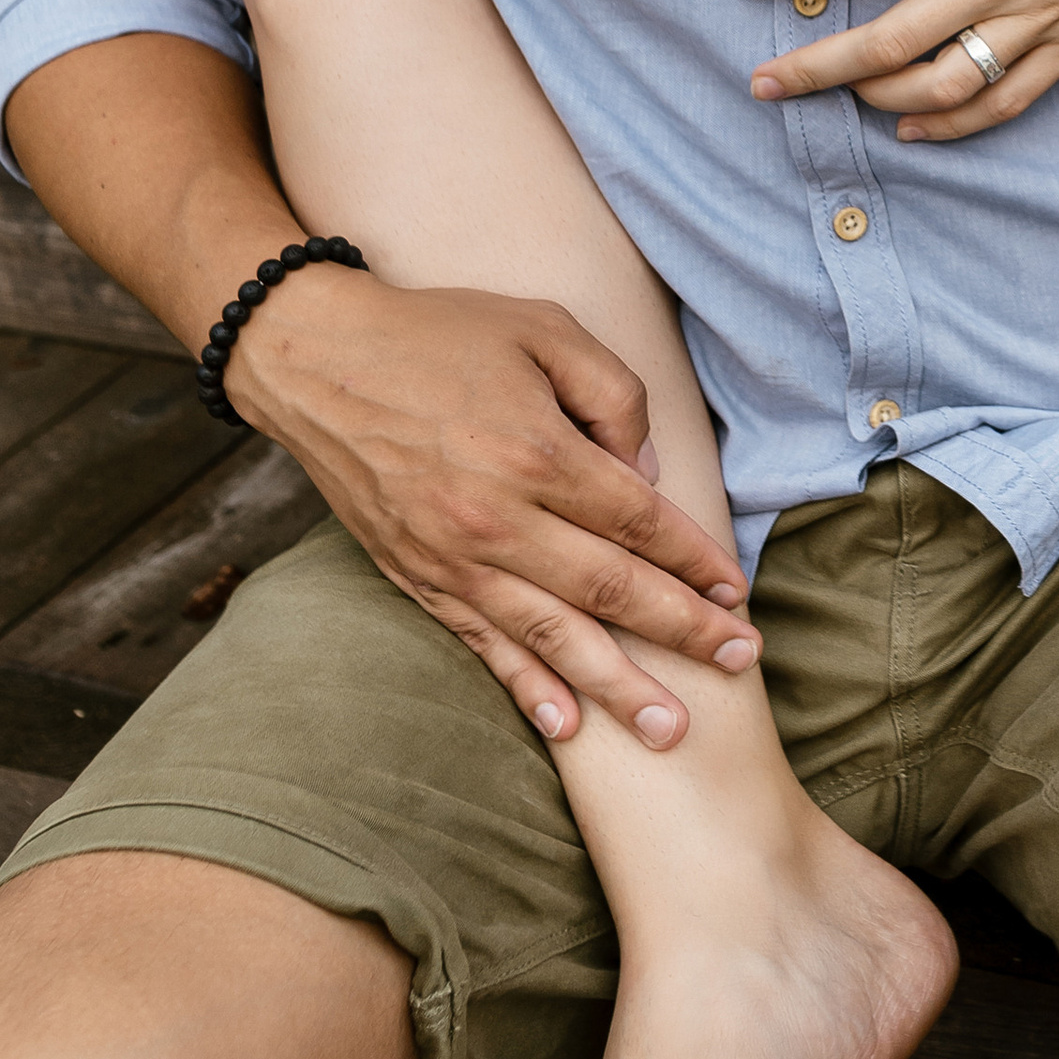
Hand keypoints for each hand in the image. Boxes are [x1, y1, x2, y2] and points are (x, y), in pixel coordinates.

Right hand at [228, 265, 759, 746]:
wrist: (316, 360)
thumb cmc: (440, 333)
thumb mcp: (544, 327)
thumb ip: (613, 395)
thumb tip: (648, 477)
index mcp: (537, 451)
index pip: (639, 522)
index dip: (694, 560)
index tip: (738, 592)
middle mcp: (497, 517)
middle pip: (610, 590)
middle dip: (683, 631)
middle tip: (741, 662)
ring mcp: (453, 557)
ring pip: (553, 635)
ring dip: (617, 686)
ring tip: (672, 730)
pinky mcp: (416, 578)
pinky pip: (482, 645)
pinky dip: (527, 688)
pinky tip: (567, 726)